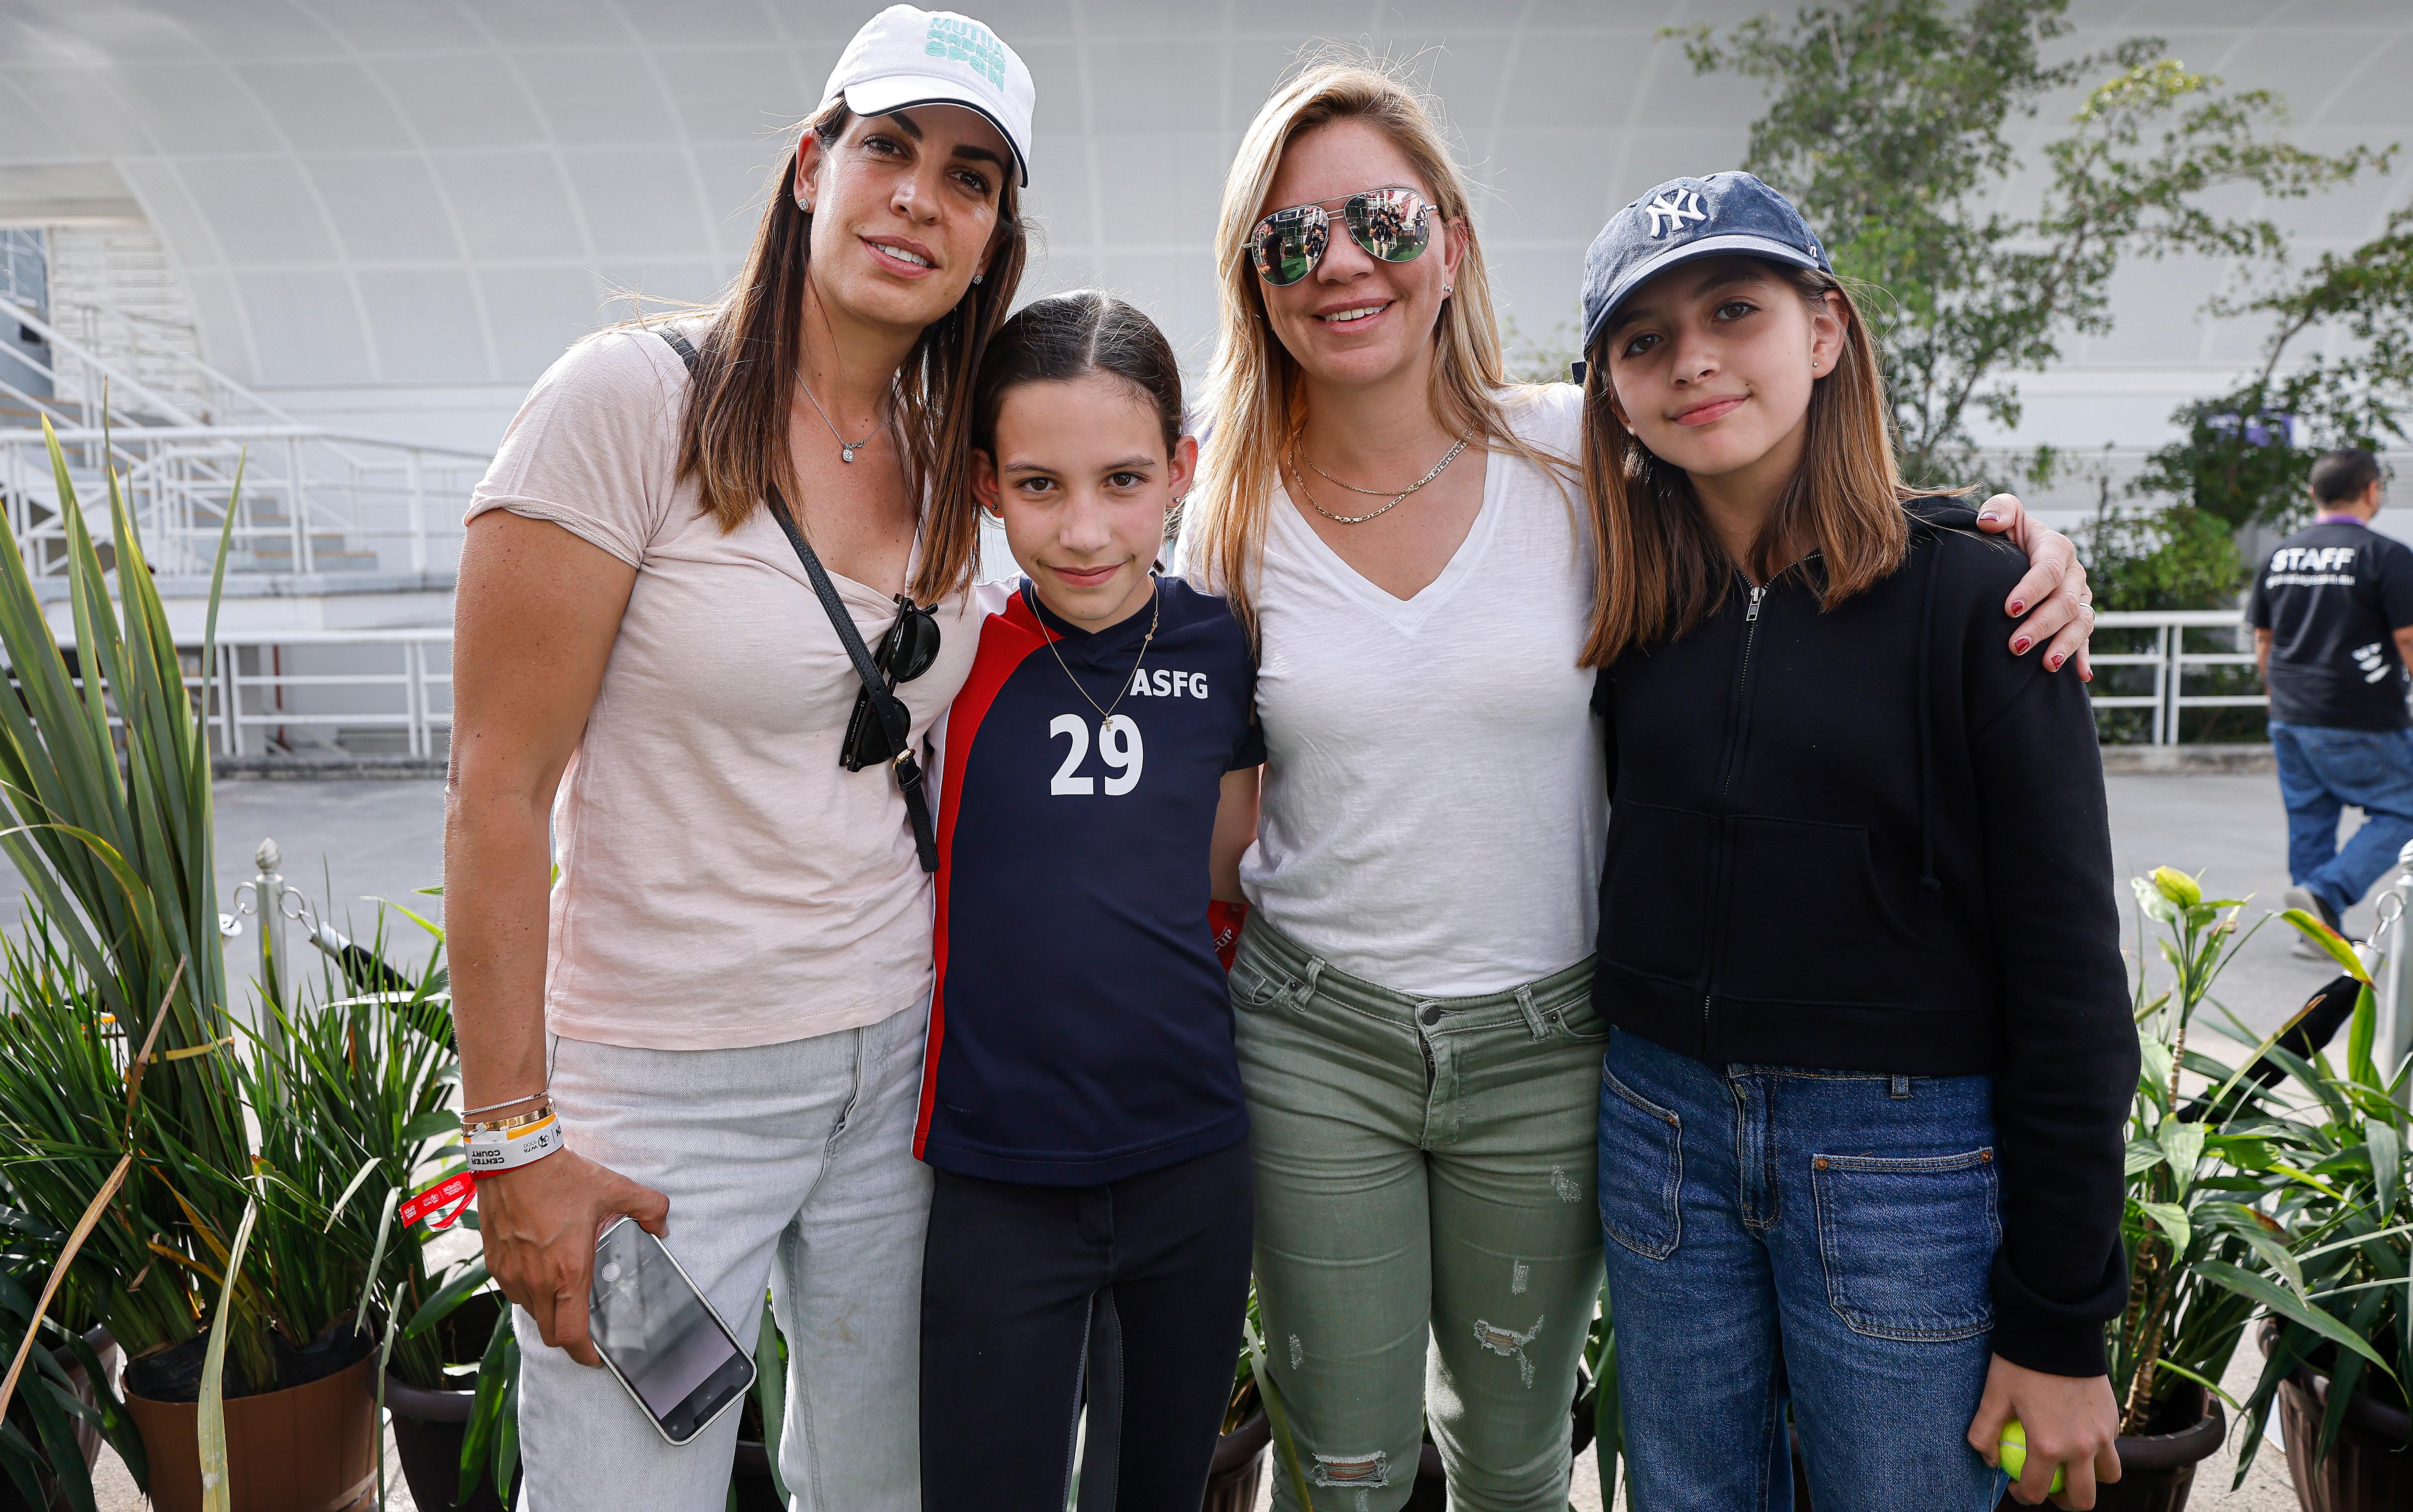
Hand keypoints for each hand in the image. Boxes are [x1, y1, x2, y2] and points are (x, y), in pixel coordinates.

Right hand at [478, 1150, 669, 1367]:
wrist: (514, 1158)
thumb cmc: (562, 1176)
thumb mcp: (615, 1189)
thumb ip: (649, 1208)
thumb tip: (662, 1225)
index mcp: (567, 1271)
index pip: (570, 1334)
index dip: (583, 1354)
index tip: (595, 1357)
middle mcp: (535, 1280)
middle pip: (548, 1332)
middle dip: (567, 1339)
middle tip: (584, 1332)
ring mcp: (510, 1273)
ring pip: (529, 1312)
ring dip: (547, 1313)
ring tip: (565, 1295)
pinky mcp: (494, 1261)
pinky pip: (512, 1291)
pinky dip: (528, 1293)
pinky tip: (542, 1272)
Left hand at [1967, 1355, 2120, 1508]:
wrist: (2057, 1329)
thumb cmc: (2021, 1362)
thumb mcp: (1993, 1395)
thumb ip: (1984, 1433)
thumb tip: (1988, 1460)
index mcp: (2048, 1446)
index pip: (2038, 1491)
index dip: (2024, 1495)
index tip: (2017, 1486)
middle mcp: (2082, 1447)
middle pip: (2084, 1499)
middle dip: (2066, 1501)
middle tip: (2050, 1488)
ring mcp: (2103, 1434)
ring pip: (2109, 1475)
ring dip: (2091, 1477)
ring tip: (2071, 1466)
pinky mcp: (2115, 1417)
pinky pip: (2113, 1447)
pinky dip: (2100, 1450)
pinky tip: (2078, 1433)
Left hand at [1972, 493, 2094, 678]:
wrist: (2019, 553)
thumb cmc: (2007, 535)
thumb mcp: (2004, 516)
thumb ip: (2000, 510)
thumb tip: (1989, 522)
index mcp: (2055, 548)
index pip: (2047, 569)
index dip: (2031, 589)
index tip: (2009, 609)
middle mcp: (2073, 574)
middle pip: (2065, 601)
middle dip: (2042, 625)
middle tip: (2015, 646)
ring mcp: (2080, 596)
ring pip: (2081, 622)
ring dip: (2065, 644)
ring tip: (2046, 665)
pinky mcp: (2079, 617)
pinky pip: (2086, 638)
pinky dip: (2082, 656)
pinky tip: (2080, 676)